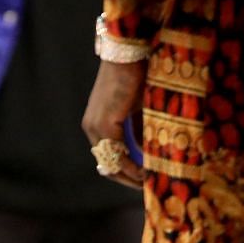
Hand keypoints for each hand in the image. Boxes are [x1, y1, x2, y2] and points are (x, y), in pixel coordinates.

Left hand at [82, 59, 145, 188]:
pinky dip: (133, 165)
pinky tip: (148, 171)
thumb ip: (139, 132)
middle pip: (108, 165)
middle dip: (128, 179)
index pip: (108, 158)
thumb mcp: (139, 110)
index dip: (126, 173)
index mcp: (97, 124)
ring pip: (112, 163)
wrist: (128, 54)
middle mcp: (91, 128)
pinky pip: (118, 154)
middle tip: (148, 187)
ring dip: (132, 175)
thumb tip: (149, 155)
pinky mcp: (104, 124)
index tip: (145, 180)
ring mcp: (95, 127)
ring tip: (152, 180)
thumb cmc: (136, 76)